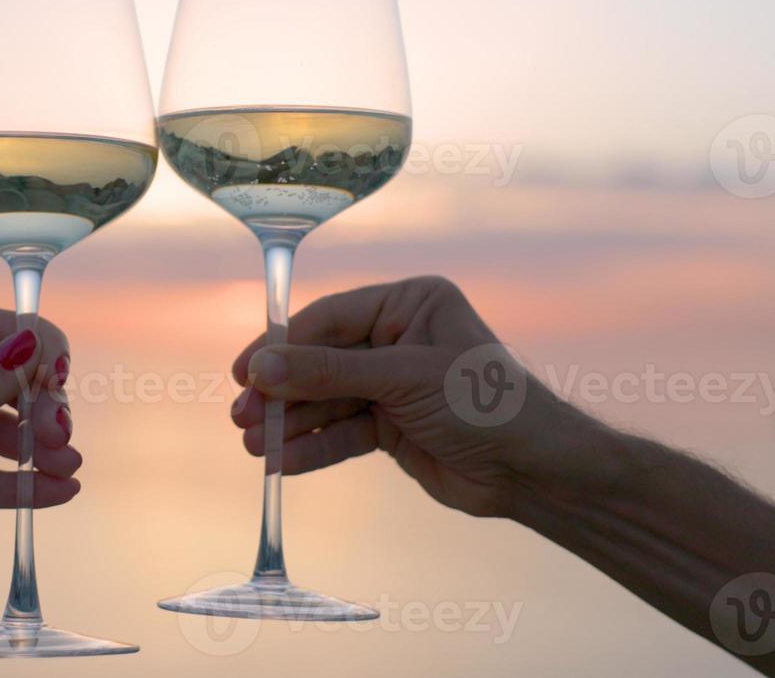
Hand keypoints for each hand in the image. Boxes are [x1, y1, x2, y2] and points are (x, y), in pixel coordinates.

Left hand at [0, 308, 79, 604]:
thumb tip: (32, 346)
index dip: (32, 346)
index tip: (63, 375)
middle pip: (4, 382)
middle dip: (40, 403)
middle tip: (59, 435)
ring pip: (2, 434)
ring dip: (39, 447)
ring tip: (68, 468)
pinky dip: (24, 484)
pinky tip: (60, 491)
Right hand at [231, 276, 600, 518]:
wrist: (534, 470)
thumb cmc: (485, 405)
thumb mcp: (403, 379)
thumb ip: (329, 373)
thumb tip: (261, 367)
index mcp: (410, 304)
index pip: (330, 320)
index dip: (282, 346)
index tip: (243, 372)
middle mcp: (399, 338)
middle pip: (321, 362)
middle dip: (281, 393)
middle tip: (241, 417)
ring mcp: (393, 384)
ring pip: (326, 401)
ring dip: (290, 424)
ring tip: (254, 448)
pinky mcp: (391, 426)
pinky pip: (341, 433)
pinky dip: (314, 448)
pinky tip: (283, 464)